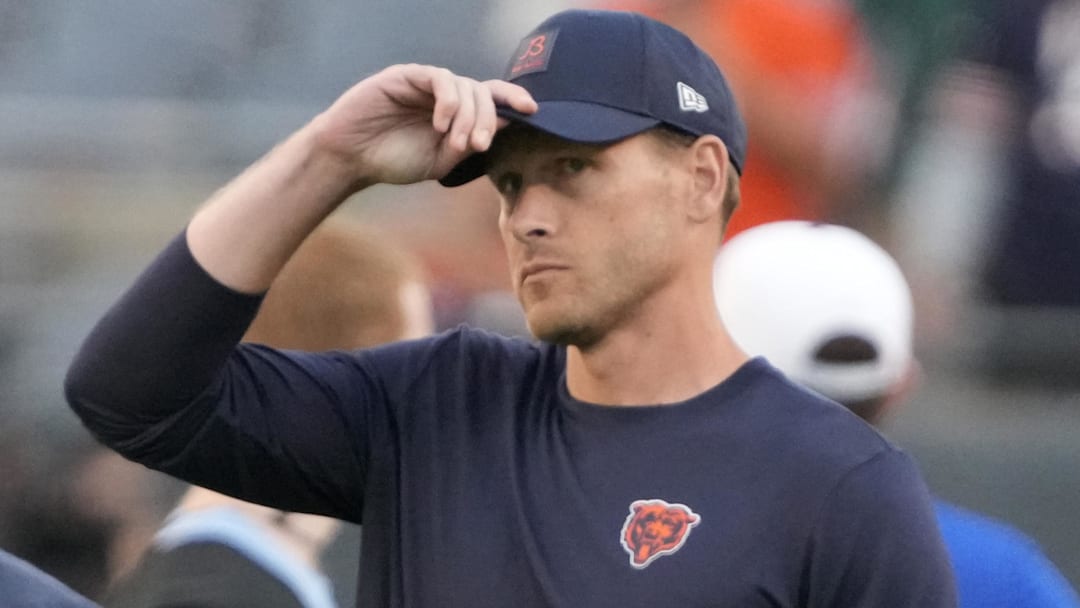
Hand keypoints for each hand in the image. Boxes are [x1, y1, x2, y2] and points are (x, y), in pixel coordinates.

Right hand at [311, 63, 536, 186]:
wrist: (352, 158)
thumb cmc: (394, 160)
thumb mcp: (440, 161)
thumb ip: (468, 145)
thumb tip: (503, 126)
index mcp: (456, 113)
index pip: (491, 98)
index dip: (513, 99)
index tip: (532, 110)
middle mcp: (444, 94)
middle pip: (483, 93)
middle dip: (487, 119)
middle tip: (478, 145)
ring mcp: (426, 83)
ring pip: (466, 86)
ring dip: (469, 116)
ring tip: (457, 141)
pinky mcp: (407, 75)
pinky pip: (440, 79)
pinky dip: (448, 101)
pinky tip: (441, 124)